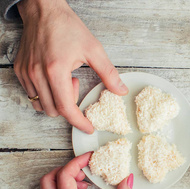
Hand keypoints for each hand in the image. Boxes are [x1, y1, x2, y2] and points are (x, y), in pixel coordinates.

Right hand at [15, 0, 128, 132]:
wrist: (43, 10)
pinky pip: (32, 95)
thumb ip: (108, 73)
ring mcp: (27, 73)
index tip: (88, 128)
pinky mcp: (21, 71)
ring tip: (64, 79)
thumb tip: (121, 90)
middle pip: (53, 111)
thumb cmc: (67, 27)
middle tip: (75, 84)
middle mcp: (37, 74)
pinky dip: (46, 94)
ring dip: (56, 100)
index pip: (66, 108)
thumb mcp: (94, 49)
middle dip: (68, 107)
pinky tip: (54, 78)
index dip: (79, 122)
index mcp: (56, 70)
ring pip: (41, 105)